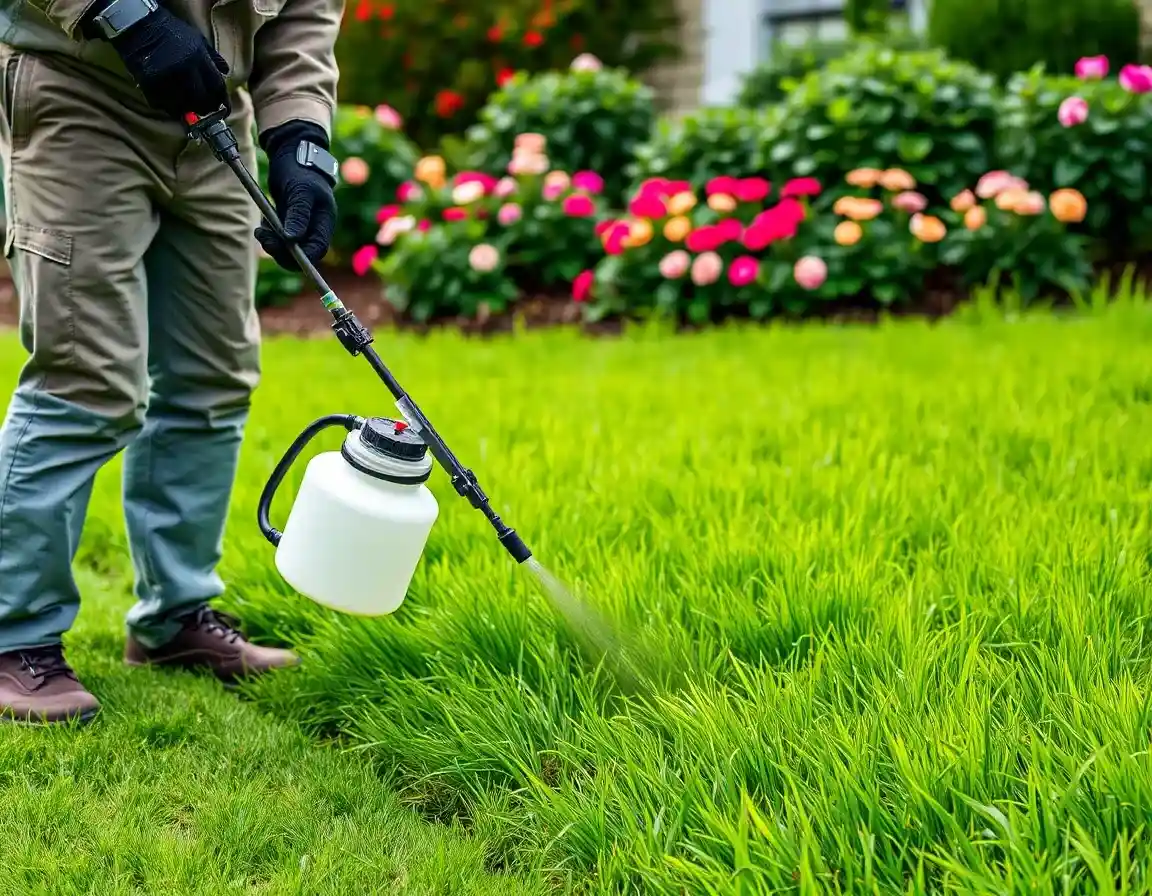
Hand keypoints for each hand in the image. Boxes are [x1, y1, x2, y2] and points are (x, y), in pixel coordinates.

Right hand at [96, 4, 230, 120]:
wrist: (139, 25)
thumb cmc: (171, 33)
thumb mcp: (197, 39)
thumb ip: (213, 57)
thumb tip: (226, 73)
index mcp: (199, 58)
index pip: (217, 86)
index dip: (223, 101)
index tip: (224, 110)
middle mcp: (185, 69)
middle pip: (202, 100)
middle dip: (205, 109)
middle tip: (204, 112)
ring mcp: (167, 77)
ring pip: (182, 106)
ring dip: (186, 111)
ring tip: (186, 108)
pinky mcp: (149, 83)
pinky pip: (162, 105)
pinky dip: (167, 107)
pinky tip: (168, 102)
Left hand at [255, 121, 337, 269]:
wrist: (292, 154)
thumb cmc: (300, 170)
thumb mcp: (300, 191)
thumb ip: (298, 215)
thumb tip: (291, 240)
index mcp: (324, 222)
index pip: (316, 250)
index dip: (300, 256)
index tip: (279, 249)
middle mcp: (315, 228)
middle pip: (301, 253)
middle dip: (281, 250)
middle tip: (262, 236)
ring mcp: (303, 226)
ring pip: (288, 247)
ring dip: (273, 243)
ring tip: (260, 229)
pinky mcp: (290, 223)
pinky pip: (280, 238)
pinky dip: (270, 234)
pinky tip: (263, 223)